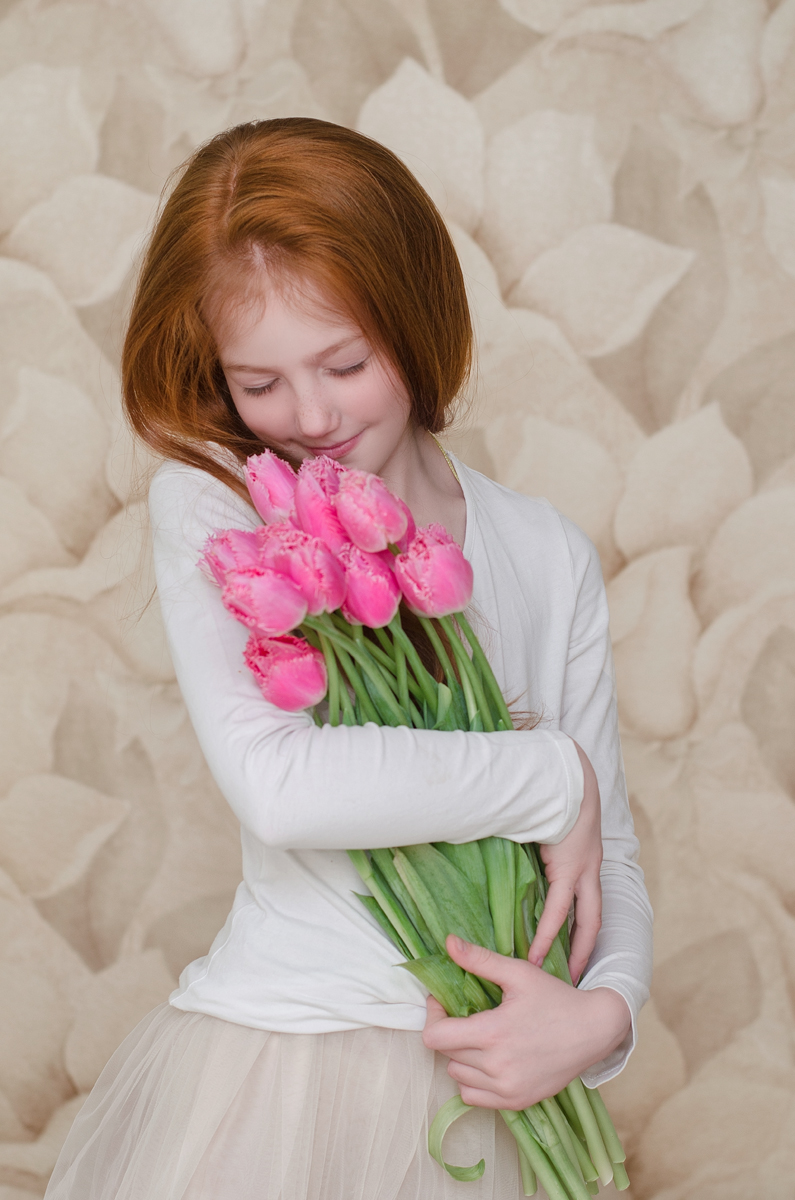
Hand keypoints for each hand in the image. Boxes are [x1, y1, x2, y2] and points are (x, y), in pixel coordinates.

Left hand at [423, 936, 630, 1109]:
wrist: (593, 1030)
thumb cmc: (556, 998)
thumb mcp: (518, 973)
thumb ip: (480, 960)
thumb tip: (448, 942)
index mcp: (493, 1033)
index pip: (435, 1037)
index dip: (433, 1015)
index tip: (441, 1001)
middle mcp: (497, 1067)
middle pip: (445, 1053)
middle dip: (449, 1030)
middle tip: (465, 1014)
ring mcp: (507, 1089)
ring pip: (457, 1075)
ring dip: (460, 1055)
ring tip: (478, 1036)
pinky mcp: (516, 1101)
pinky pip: (473, 1096)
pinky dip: (472, 1079)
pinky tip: (487, 1059)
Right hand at [528, 739, 601, 984]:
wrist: (566, 773)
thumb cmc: (549, 791)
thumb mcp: (540, 823)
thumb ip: (527, 840)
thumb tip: (498, 846)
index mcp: (586, 859)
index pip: (588, 901)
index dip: (581, 927)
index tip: (572, 950)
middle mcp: (591, 868)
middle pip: (593, 919)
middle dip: (584, 949)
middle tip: (572, 978)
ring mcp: (584, 869)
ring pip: (584, 921)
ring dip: (573, 950)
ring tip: (557, 976)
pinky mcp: (570, 867)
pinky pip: (559, 910)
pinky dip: (546, 934)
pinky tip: (534, 954)